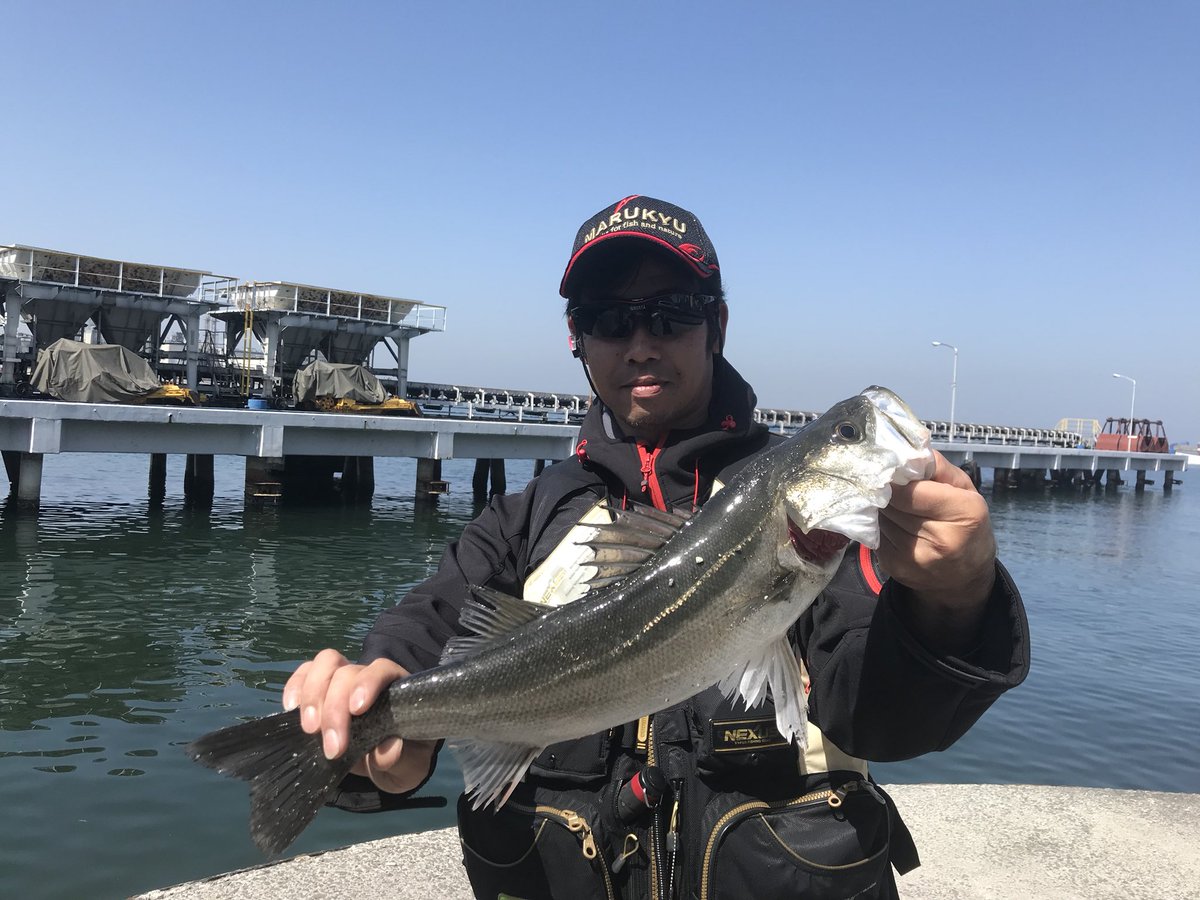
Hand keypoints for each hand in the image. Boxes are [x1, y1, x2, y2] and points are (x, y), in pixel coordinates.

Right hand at [283, 649, 436, 793]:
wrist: (386, 764)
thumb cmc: (404, 756)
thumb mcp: (410, 764)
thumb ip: (403, 756)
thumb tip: (388, 749)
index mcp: (397, 687)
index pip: (382, 669)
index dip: (367, 683)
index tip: (357, 710)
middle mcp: (369, 676)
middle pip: (346, 673)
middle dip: (334, 709)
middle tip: (333, 748)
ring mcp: (343, 679)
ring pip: (324, 664)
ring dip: (312, 696)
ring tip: (309, 730)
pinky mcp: (320, 689)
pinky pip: (304, 673)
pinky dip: (295, 687)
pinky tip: (290, 710)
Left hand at [878, 450, 996, 651]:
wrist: (964, 577)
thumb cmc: (966, 524)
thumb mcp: (964, 490)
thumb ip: (936, 467)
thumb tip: (904, 449)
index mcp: (965, 513)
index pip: (911, 490)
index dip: (896, 478)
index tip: (889, 470)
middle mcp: (941, 540)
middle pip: (892, 503)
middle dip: (886, 491)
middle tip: (886, 484)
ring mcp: (916, 558)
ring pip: (880, 518)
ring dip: (881, 508)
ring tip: (893, 506)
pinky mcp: (895, 567)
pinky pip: (874, 535)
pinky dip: (879, 525)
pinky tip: (892, 524)